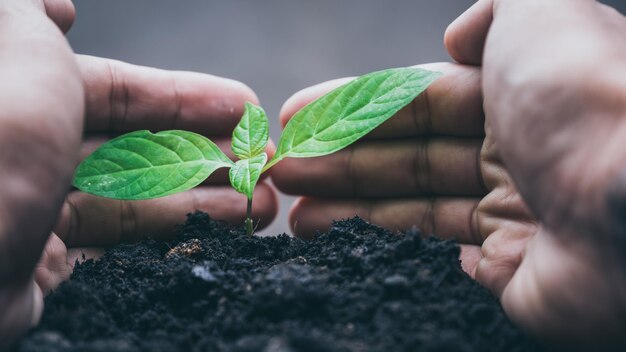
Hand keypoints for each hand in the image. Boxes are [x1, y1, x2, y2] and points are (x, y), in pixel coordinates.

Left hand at [0, 0, 276, 347]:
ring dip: (203, 199)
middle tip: (262, 161)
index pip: (114, 92)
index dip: (184, 97)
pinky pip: (117, 247)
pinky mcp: (41, 266)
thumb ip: (30, 10)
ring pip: (134, 201)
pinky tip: (219, 232)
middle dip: (205, 152)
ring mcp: (34, 212)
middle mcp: (25, 151)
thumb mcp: (10, 41)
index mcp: (20, 95)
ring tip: (260, 203)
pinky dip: (170, 238)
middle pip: (134, 149)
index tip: (244, 105)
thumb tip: (60, 3)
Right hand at [274, 0, 625, 347]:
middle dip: (337, 158)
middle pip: (405, 154)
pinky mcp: (509, 269)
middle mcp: (514, 152)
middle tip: (281, 168)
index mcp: (519, 94)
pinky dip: (383, 244)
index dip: (353, 106)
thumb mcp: (540, 13)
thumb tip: (456, 38)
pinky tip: (340, 239)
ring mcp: (512, 214)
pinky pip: (434, 253)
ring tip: (291, 210)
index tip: (297, 115)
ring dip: (346, 205)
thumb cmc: (583, 102)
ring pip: (410, 206)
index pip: (417, 100)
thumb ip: (497, 10)